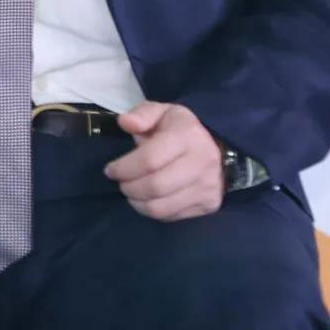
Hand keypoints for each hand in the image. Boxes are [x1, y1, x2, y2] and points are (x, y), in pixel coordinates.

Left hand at [102, 102, 224, 219]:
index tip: (110, 170)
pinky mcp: (209, 205)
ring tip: (132, 192)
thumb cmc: (181, 129)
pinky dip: (153, 211)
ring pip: (161, 207)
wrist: (219, 147)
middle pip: (155, 186)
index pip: (149, 159)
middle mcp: (202, 162)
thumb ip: (141, 115)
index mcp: (188, 135)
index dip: (124, 168)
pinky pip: (171, 216)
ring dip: (138, 203)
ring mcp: (208, 186)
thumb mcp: (162, 112)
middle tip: (121, 183)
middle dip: (129, 187)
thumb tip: (124, 123)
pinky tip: (148, 199)